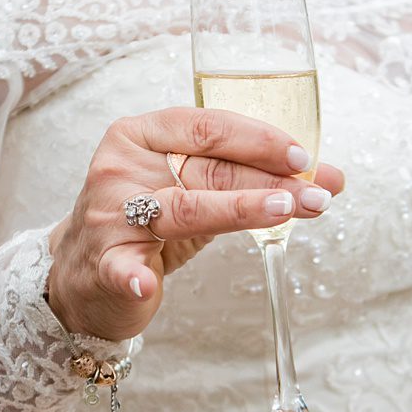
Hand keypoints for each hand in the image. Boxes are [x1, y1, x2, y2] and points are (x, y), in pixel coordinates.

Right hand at [47, 108, 344, 340]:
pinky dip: (134, 276)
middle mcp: (121, 167)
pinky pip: (121, 268)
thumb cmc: (147, 224)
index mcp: (140, 135)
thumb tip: (328, 179)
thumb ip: (251, 180)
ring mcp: (108, 215)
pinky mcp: (102, 263)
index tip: (304, 157)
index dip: (259, 139)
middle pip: (205, 168)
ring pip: (182, 208)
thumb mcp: (197, 192)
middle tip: (317, 194)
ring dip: (238, 209)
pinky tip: (147, 283)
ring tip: (284, 210)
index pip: (207, 127)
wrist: (83, 274)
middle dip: (269, 180)